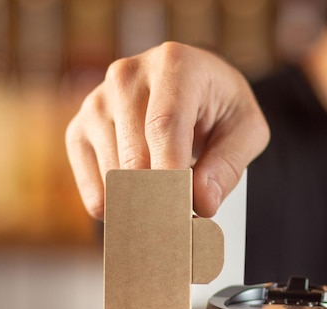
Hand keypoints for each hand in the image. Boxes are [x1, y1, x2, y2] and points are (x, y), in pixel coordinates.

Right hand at [65, 42, 269, 218]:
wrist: (193, 88)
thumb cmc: (220, 108)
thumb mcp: (247, 131)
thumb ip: (229, 166)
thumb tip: (202, 203)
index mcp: (174, 65)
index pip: (165, 128)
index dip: (174, 180)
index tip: (188, 217)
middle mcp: (127, 77)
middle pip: (135, 159)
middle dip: (162, 202)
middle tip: (187, 226)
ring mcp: (97, 103)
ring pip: (115, 179)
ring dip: (144, 205)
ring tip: (170, 201)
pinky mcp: (79, 131)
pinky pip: (95, 191)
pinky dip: (120, 209)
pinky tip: (141, 200)